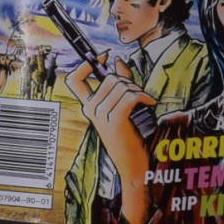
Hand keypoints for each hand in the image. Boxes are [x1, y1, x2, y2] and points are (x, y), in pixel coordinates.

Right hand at [69, 58, 156, 223]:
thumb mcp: (121, 108)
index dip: (85, 64)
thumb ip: (119, 85)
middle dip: (128, 81)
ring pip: (121, 86)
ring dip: (138, 90)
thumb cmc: (129, 138)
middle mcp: (90, 111)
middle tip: (138, 95)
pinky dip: (144, 96)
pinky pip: (130, 96)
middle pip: (108, 77)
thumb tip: (118, 61)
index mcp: (88, 108)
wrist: (133, 167)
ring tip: (144, 102)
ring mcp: (101, 116)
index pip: (73, 80)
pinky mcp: (115, 121)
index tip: (102, 55)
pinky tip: (150, 103)